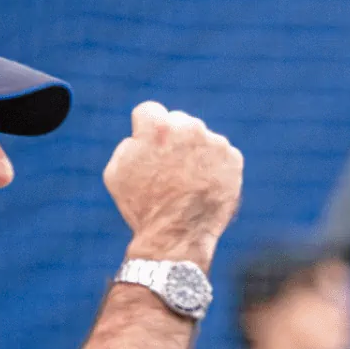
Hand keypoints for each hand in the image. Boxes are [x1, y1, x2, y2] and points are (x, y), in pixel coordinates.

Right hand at [102, 102, 242, 270]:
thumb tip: (141, 135)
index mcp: (157, 126)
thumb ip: (129, 144)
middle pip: (178, 121)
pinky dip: (213, 167)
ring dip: (194, 152)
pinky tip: (202, 187)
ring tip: (186, 182)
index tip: (148, 147)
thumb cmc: (141, 206)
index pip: (149, 111)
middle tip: (168, 169)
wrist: (175, 237)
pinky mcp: (233, 158)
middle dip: (172, 140)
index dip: (144, 130)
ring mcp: (215, 142)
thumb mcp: (116, 172)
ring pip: (201, 138)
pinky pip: (220, 154)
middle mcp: (189, 127)